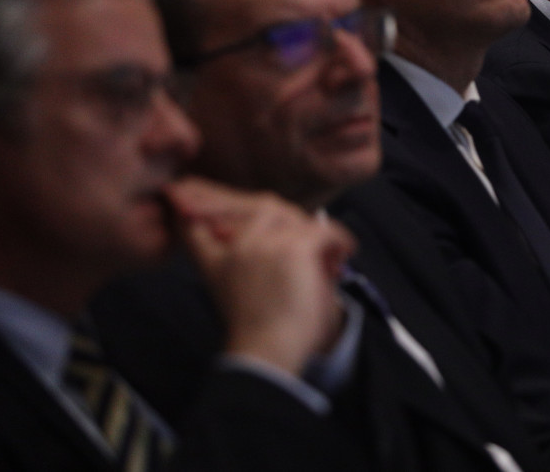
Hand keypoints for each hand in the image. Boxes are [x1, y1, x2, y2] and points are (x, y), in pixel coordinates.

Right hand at [165, 178, 355, 374]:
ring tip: (326, 253)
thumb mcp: (231, 290)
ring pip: (294, 217)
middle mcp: (238, 244)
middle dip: (285, 213)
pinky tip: (343, 254)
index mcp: (215, 258)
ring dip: (312, 233)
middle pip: (261, 206)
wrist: (266, 352)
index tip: (224, 197)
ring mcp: (266, 242)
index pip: (206, 215)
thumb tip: (283, 231)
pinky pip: (323, 231)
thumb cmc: (257, 331)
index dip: (210, 198)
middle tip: (309, 233)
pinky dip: (337, 241)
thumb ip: (241, 257)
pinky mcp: (294, 247)